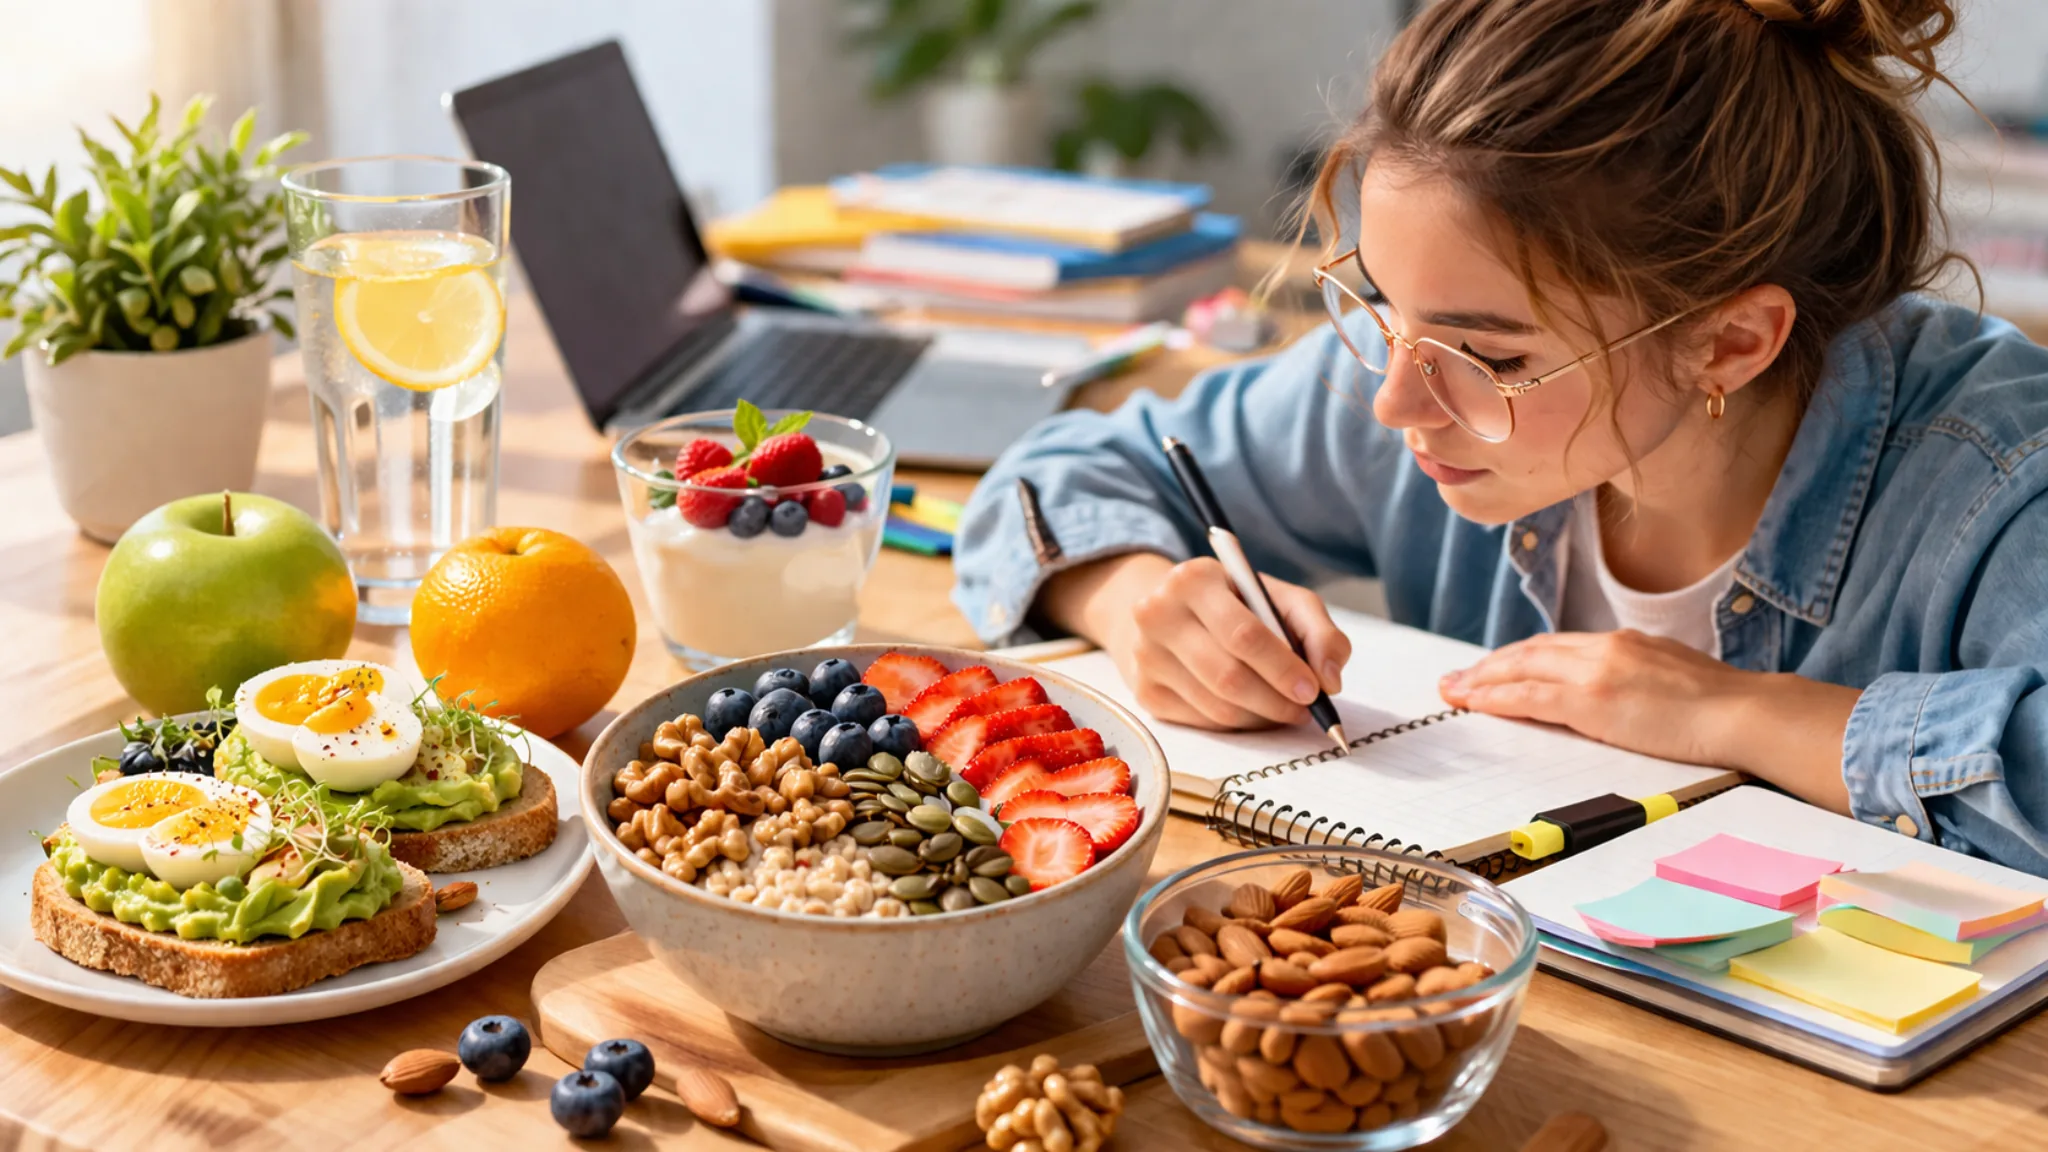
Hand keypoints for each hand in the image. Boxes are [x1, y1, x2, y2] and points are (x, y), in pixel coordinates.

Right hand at [1099, 556, 1350, 730]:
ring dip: (1260, 717)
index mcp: (1193, 580)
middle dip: (1276, 701)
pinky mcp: (1145, 691)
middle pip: (1228, 676)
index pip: (1243, 634)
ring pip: (1216, 706)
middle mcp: (1158, 615)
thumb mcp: (1279, 600)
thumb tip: (1330, 680)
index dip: (1283, 668)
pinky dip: (1237, 723)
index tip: (1314, 690)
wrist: (1168, 611)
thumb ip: (1318, 631)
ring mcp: (1146, 656)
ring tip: (1283, 709)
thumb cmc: (1235, 604)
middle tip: (1304, 710)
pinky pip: (1202, 721)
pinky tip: (1251, 709)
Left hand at [1438, 629, 1860, 812]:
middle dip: (1489, 665)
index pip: (1558, 646)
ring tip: (1454, 690)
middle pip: (1531, 652)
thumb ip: (1638, 679)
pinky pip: (1529, 697)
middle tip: (1456, 678)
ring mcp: (1596, 670)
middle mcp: (1604, 648)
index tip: (1494, 667)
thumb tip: (1620, 696)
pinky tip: (1475, 704)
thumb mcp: (1673, 679)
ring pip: (1522, 669)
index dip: (1520, 657)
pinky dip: (1497, 698)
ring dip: (1483, 680)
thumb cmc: (1723, 709)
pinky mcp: (1592, 698)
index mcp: (1625, 643)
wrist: (1745, 713)